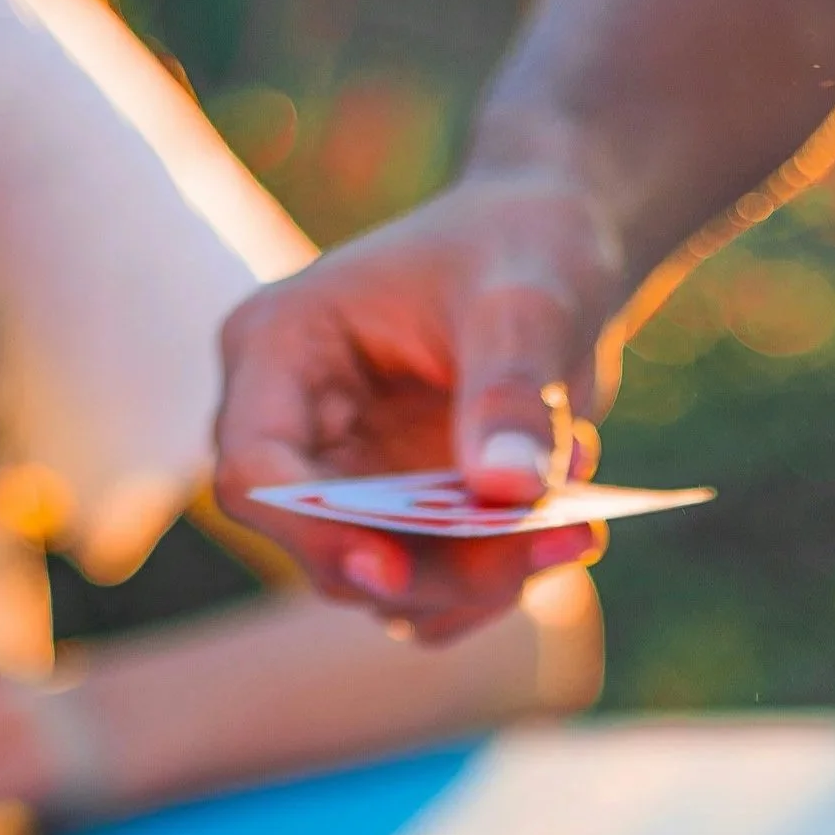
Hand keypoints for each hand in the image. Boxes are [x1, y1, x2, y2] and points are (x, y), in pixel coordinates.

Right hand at [214, 169, 617, 639]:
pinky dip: (502, 577)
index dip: (312, 530)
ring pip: (389, 585)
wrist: (558, 251)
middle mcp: (296, 427)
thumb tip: (504, 490)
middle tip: (562, 541)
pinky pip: (436, 590)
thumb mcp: (529, 303)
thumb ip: (511, 390)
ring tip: (578, 523)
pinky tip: (570, 520)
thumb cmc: (525, 243)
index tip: (393, 567)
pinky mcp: (403, 516)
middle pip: (328, 548)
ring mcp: (348, 480)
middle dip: (441, 568)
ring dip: (484, 580)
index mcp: (280, 348)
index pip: (256, 471)